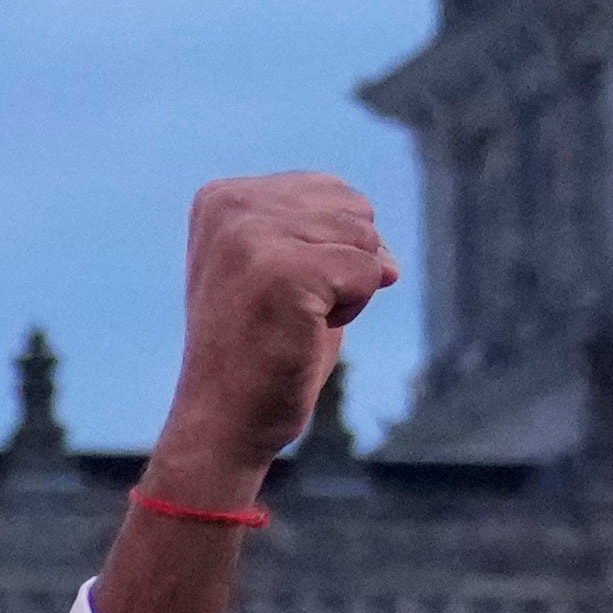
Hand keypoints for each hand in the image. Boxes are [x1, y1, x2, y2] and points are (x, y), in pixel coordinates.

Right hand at [159, 176, 397, 497]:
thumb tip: (390, 262)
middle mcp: (230, 206)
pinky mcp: (281, 269)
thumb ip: (327, 236)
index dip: (329, 248)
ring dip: (346, 290)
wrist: (224, 420)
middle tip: (288, 310)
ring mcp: (250, 236)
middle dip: (343, 265)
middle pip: (355, 209)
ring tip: (293, 321)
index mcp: (222, 198)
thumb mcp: (288, 272)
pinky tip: (303, 333)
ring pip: (365, 239)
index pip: (333, 192)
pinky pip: (369, 272)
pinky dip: (351, 311)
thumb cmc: (262, 352)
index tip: (278, 289)